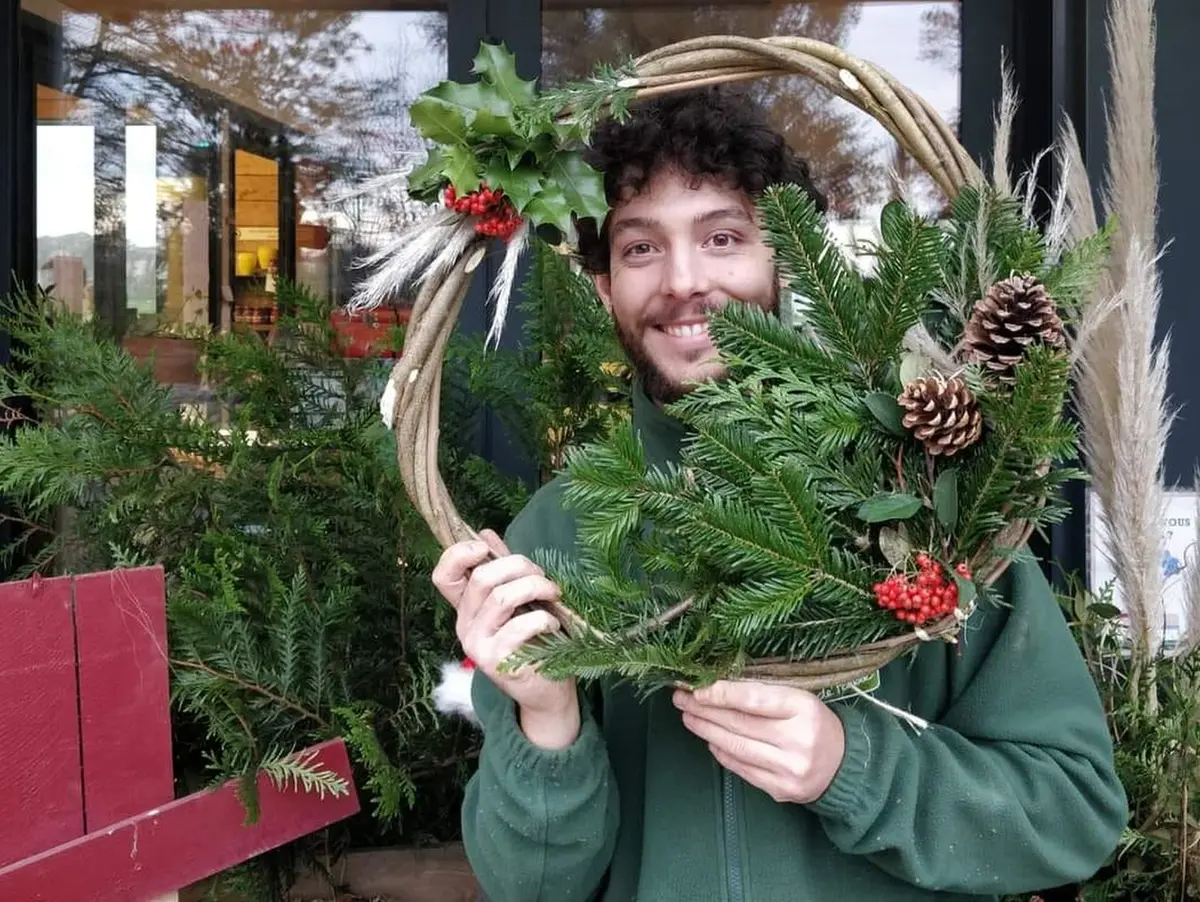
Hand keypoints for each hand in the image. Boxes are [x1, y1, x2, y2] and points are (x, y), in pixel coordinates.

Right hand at [432, 529, 578, 748]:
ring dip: (536, 587)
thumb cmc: (534, 640)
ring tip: (554, 594)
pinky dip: (544, 619)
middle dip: (519, 566)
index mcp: (467, 608)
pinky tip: (553, 625)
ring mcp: (478, 645)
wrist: (546, 690)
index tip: (486, 548)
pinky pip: (520, 626)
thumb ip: (502, 569)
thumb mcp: (518, 600)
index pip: (443, 576)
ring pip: (502, 597)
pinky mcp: (496, 662)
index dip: (458, 554)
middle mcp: (465, 626)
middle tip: (543, 577)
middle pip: (481, 578)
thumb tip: (485, 532)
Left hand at [673, 680, 844, 803]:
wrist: (845, 765)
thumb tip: (717, 686)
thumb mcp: (800, 699)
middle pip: (739, 724)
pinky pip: (742, 768)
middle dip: (705, 710)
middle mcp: (797, 740)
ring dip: (707, 731)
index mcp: (804, 708)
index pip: (753, 699)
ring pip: (736, 747)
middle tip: (682, 699)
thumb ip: (765, 693)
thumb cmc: (816, 723)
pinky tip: (710, 740)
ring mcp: (789, 769)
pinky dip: (722, 753)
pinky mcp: (781, 790)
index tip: (697, 688)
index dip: (721, 693)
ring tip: (689, 718)